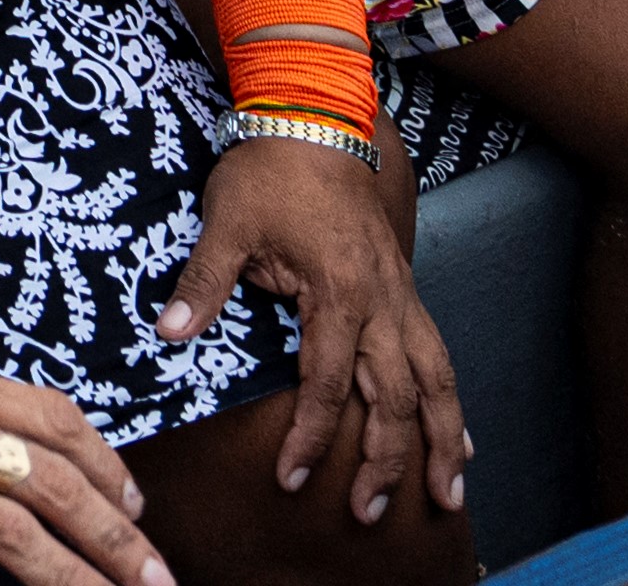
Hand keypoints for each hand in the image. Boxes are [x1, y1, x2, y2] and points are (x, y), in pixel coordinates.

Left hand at [165, 131, 465, 532]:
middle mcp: (382, 301)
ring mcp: (401, 294)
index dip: (311, 436)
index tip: (293, 478)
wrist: (315, 114)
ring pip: (436, 379)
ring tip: (450, 494)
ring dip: (441, 439)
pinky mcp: (405, 288)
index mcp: (338, 291)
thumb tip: (168, 334)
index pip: (327, 383)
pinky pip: (438, 354)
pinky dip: (449, 400)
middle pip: (395, 397)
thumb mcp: (226, 222)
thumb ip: (203, 285)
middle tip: (368, 513)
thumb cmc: (268, 168)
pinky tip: (459, 438)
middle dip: (385, 461)